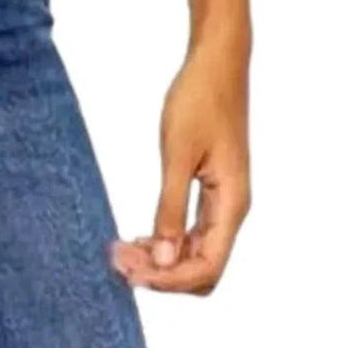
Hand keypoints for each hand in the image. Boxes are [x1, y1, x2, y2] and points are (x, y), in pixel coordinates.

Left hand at [111, 36, 251, 294]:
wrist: (215, 66)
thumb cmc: (198, 102)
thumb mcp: (177, 155)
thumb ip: (169, 208)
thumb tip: (163, 259)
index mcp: (231, 204)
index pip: (207, 266)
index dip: (170, 281)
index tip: (131, 274)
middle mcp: (231, 209)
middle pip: (202, 268)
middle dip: (161, 274)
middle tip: (117, 261)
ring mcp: (221, 202)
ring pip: (194, 253)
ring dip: (159, 260)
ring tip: (119, 252)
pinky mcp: (209, 191)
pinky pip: (189, 233)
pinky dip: (163, 242)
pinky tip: (137, 239)